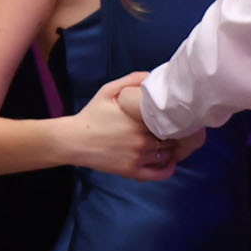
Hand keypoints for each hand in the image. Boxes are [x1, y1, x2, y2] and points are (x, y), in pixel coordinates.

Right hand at [68, 72, 184, 180]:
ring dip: (171, 151)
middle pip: (172, 139)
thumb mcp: (107, 91)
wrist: (73, 140)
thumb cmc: (90, 115)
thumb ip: (130, 80)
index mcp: (139, 120)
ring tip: (169, 144)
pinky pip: (158, 174)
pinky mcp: (131, 170)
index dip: (177, 120)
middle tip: (175, 132)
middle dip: (175, 135)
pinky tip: (169, 163)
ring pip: (167, 155)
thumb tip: (151, 76)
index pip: (171, 121)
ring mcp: (137, 156)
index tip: (177, 118)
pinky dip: (168, 170)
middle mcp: (142, 139)